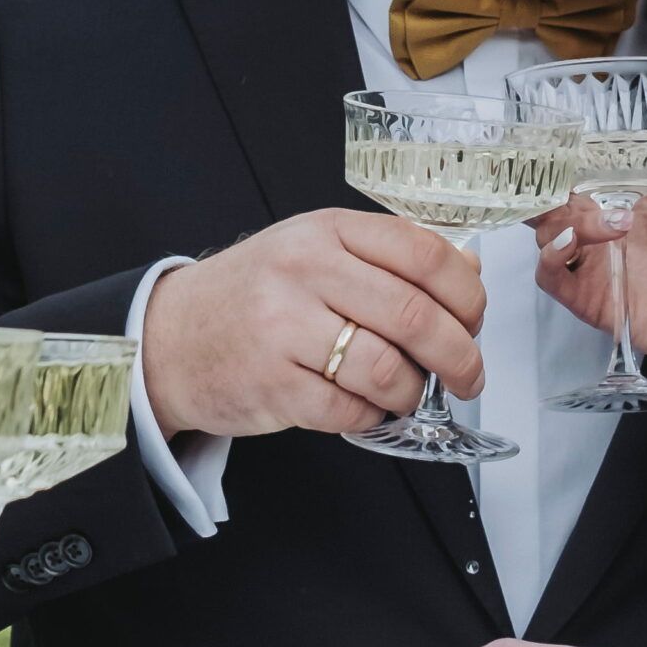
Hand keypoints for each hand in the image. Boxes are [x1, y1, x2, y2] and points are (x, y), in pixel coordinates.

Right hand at [140, 210, 484, 440]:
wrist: (170, 336)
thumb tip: (468, 270)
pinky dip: (371, 416)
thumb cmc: (255, 294)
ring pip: (388, 368)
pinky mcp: (272, 384)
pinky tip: (365, 406)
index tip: (476, 319)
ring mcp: (284, 327)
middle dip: (460, 355)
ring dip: (414, 393)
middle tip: (469, 375)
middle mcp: (305, 270)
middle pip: (414, 314)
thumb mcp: (319, 251)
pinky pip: (349, 410)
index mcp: (327, 230)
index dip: (467, 292)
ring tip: (410, 395)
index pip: (423, 251)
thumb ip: (389, 257)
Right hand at [530, 97, 646, 385]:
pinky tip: (577, 242)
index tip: (557, 135)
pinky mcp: (587, 296)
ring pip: (545, 231)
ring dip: (565, 219)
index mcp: (620, 202)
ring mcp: (590, 263)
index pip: (574, 173)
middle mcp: (598, 230)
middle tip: (566, 175)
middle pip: (548, 199)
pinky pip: (549, 273)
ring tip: (614, 222)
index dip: (558, 156)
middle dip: (546, 184)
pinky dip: (554, 254)